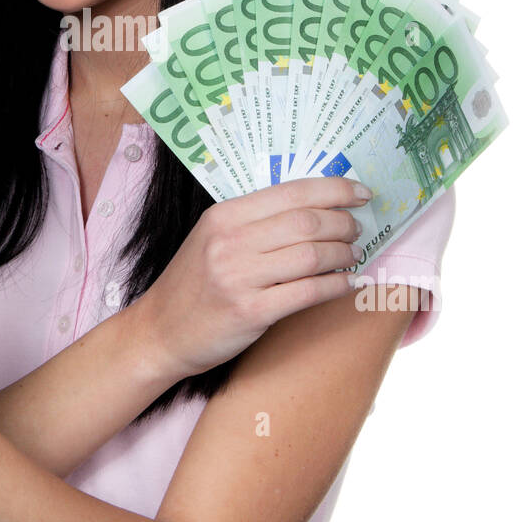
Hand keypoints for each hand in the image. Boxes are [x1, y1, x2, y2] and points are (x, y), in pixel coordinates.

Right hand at [136, 176, 371, 379]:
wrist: (160, 331)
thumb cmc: (194, 283)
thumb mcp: (213, 237)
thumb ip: (255, 220)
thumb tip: (316, 208)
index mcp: (225, 215)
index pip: (292, 192)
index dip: (335, 190)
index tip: (361, 193)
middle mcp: (231, 241)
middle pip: (307, 222)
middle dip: (344, 224)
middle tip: (357, 230)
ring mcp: (240, 277)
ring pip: (312, 256)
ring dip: (343, 254)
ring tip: (352, 256)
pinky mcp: (251, 311)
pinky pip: (307, 292)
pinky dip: (335, 286)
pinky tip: (346, 283)